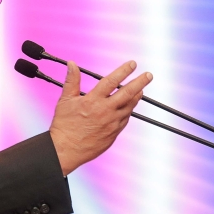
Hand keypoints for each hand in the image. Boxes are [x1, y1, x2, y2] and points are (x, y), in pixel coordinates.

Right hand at [49, 60, 152, 174]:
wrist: (67, 149)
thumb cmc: (64, 126)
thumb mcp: (65, 100)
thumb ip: (71, 81)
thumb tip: (72, 65)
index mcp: (92, 101)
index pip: (111, 81)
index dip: (123, 71)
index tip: (132, 64)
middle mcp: (105, 110)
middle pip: (127, 93)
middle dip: (140, 82)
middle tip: (148, 75)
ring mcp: (112, 122)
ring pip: (130, 106)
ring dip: (137, 96)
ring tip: (141, 90)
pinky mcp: (115, 132)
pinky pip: (125, 118)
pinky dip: (128, 110)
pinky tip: (128, 107)